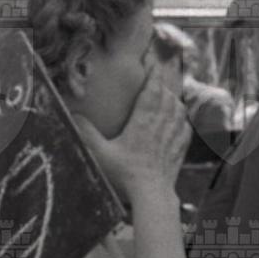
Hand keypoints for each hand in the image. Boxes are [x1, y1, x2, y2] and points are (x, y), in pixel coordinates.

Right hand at [76, 53, 187, 211]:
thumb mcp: (100, 153)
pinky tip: (179, 120)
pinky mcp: (180, 149)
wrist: (151, 195)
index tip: (151, 63)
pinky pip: (185, 127)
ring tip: (166, 95)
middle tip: (156, 76)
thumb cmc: (125, 174)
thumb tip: (73, 114)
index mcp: (144, 121)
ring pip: (178, 109)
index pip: (152, 90)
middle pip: (167, 96)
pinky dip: (182, 118)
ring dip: (173, 99)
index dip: (153, 75)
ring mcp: (173, 136)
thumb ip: (86, 133)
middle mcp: (162, 124)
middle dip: (162, 83)